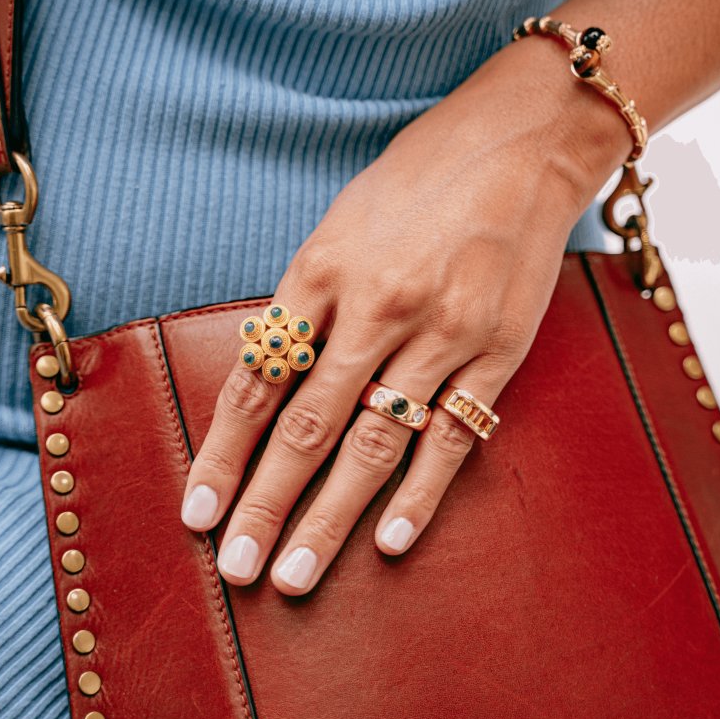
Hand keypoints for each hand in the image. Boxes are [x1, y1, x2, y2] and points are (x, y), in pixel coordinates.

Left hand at [180, 41, 624, 593]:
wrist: (521, 143)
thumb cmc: (421, 179)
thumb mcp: (340, 223)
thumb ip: (308, 303)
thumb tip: (273, 382)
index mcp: (323, 269)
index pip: (259, 381)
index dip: (224, 455)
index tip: (198, 512)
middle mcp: (377, 307)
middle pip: (307, 425)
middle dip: (266, 504)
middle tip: (237, 568)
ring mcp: (441, 332)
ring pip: (374, 444)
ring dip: (330, 517)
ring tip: (296, 575)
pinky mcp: (497, 350)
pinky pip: (452, 434)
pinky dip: (421, 493)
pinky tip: (390, 541)